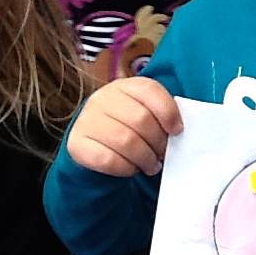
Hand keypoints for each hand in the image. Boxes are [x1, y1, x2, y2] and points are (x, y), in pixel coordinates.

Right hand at [67, 76, 181, 177]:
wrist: (95, 143)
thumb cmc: (129, 127)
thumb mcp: (144, 112)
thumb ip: (160, 115)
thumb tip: (178, 131)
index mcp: (125, 86)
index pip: (150, 90)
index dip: (168, 112)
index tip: (177, 131)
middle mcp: (102, 98)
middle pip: (140, 119)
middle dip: (158, 141)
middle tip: (163, 154)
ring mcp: (87, 120)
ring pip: (125, 141)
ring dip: (145, 158)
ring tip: (152, 165)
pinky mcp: (76, 144)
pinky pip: (107, 160)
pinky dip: (126, 168)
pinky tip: (132, 168)